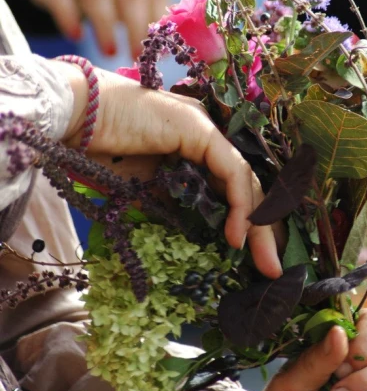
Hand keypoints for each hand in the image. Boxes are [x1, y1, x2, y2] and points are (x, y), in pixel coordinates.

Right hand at [54, 62, 281, 278]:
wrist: (71, 120)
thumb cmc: (96, 153)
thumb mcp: (145, 189)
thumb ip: (174, 201)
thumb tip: (194, 233)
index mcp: (195, 147)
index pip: (234, 187)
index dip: (250, 222)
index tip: (255, 259)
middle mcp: (207, 135)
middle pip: (248, 186)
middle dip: (264, 230)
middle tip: (272, 269)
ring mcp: (206, 128)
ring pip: (247, 182)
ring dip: (260, 225)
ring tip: (264, 263)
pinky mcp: (200, 129)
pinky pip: (233, 172)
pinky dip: (240, 206)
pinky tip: (237, 237)